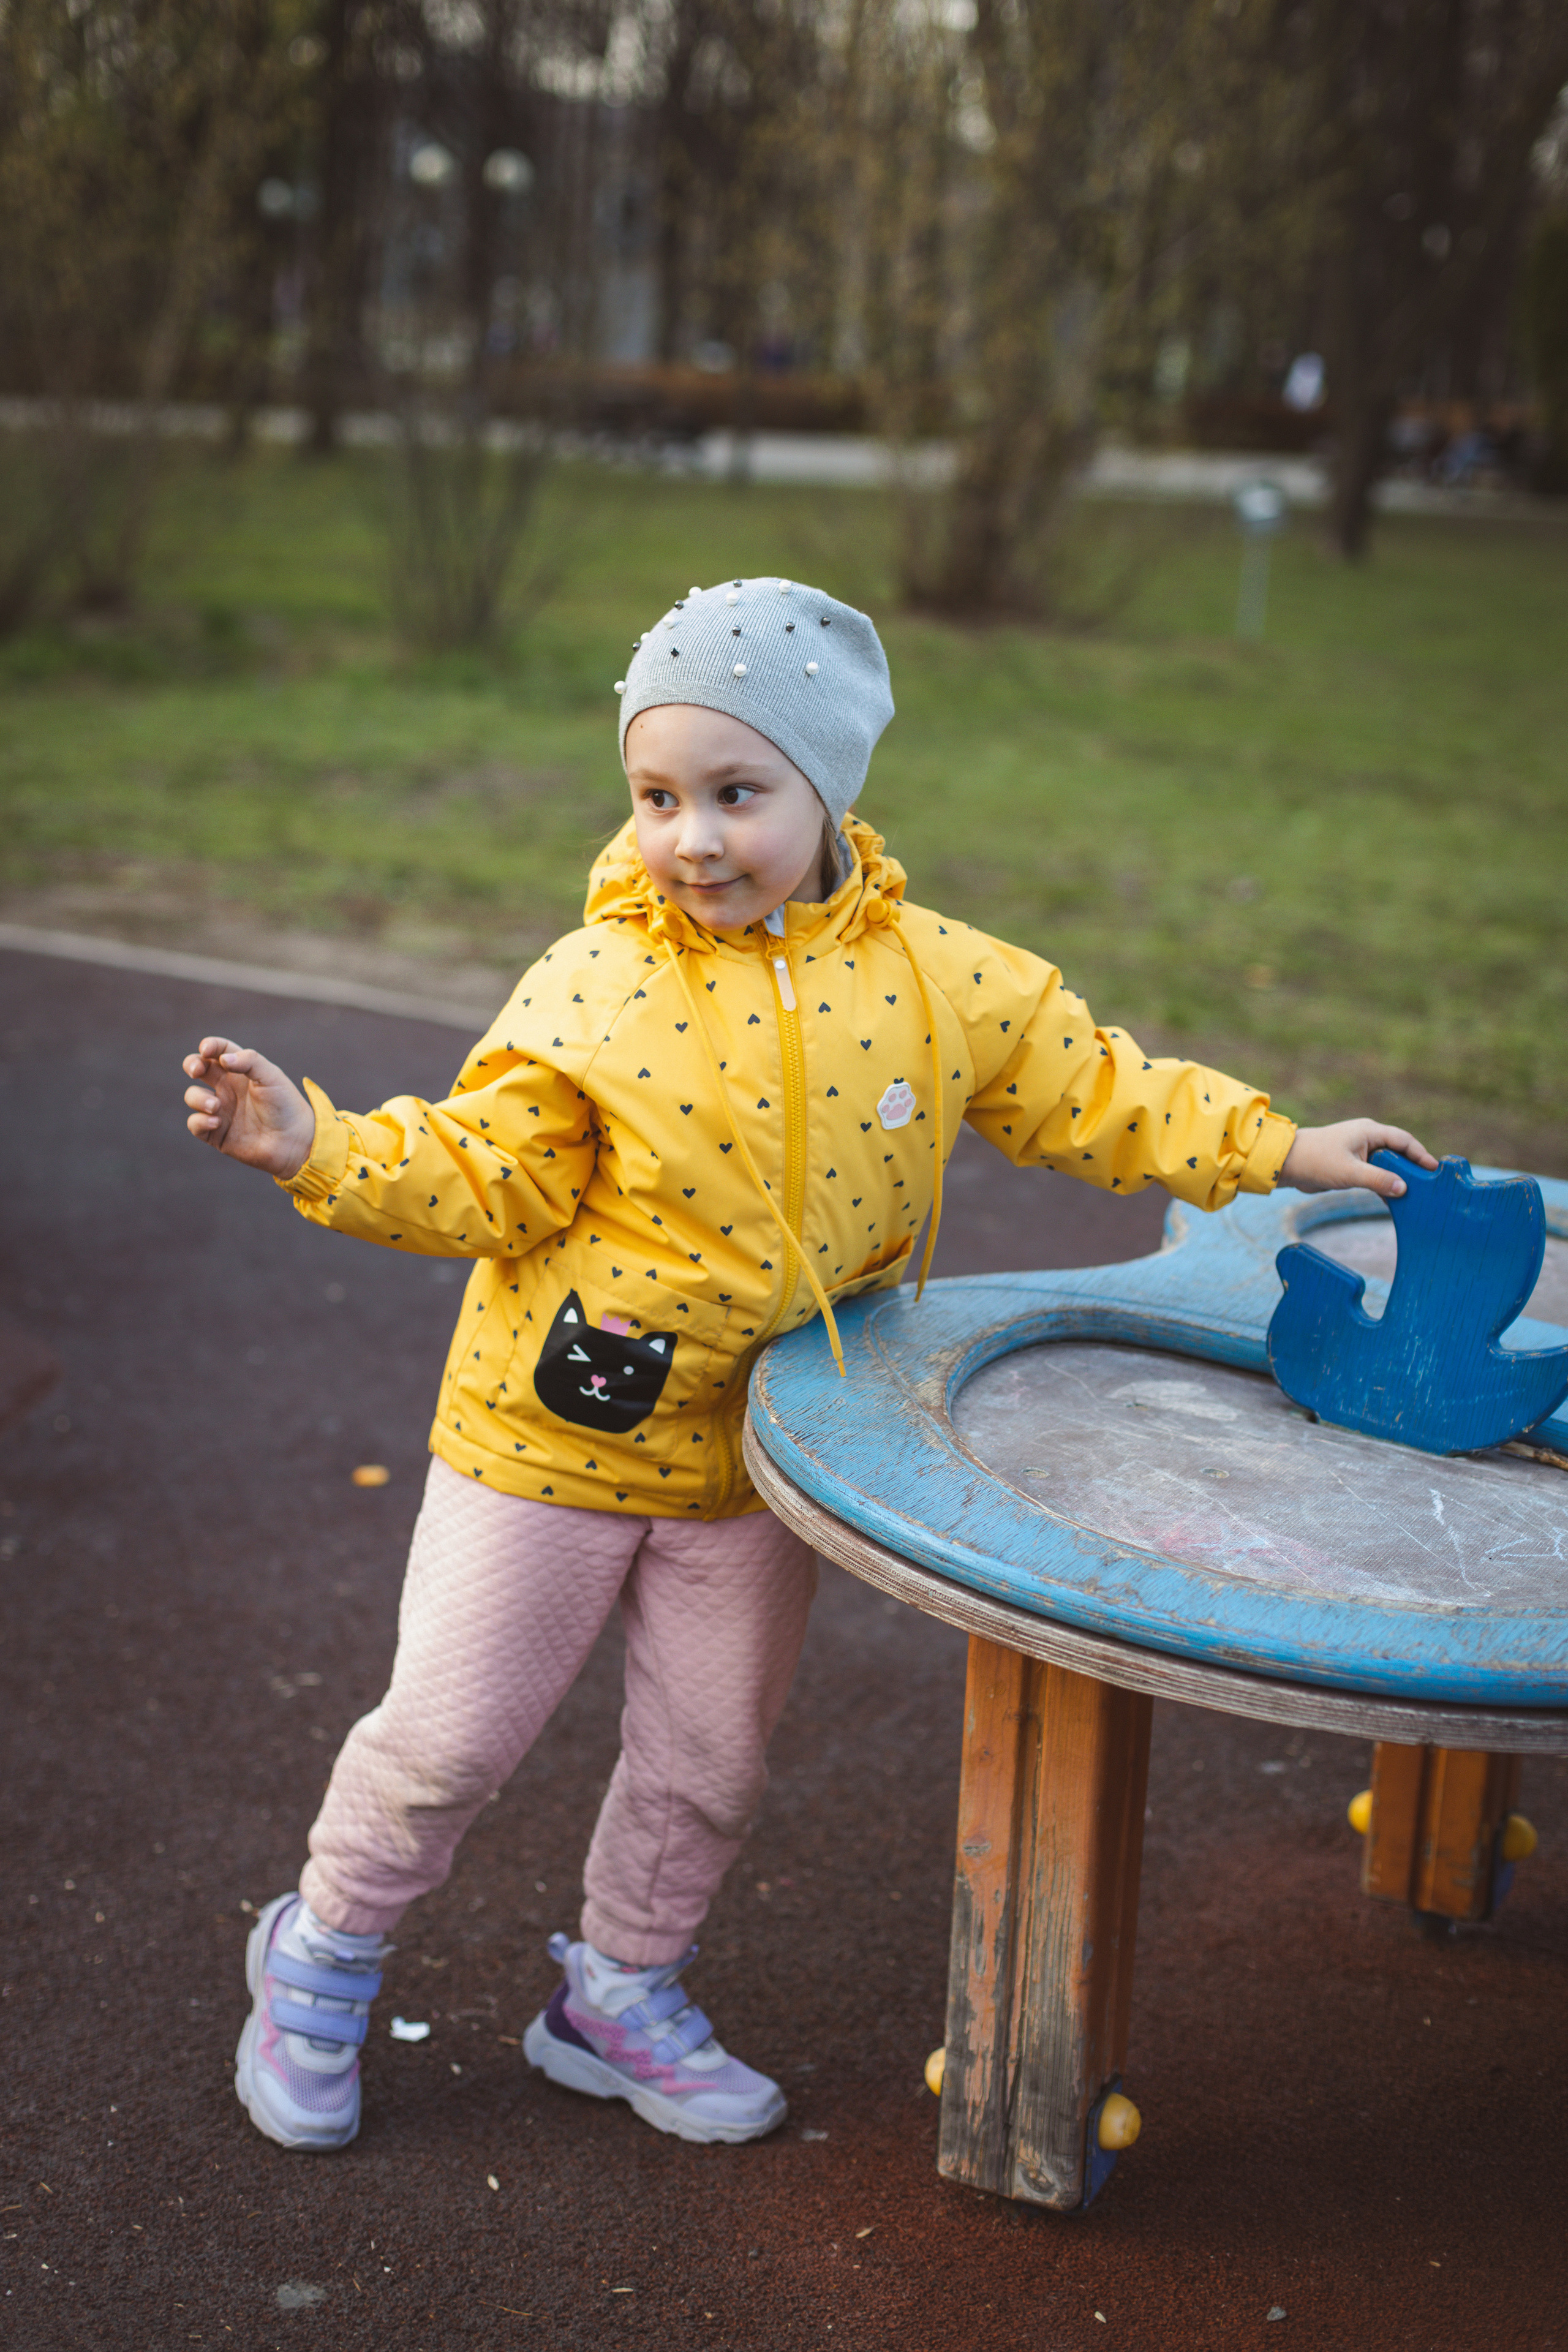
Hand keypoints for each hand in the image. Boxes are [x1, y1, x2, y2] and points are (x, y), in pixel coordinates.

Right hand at [182, 1037, 315, 1179]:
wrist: (293, 1141)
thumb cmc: (285, 1105)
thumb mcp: (272, 1076)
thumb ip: (249, 1061)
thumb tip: (222, 1059)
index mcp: (241, 1071)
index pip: (219, 1050)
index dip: (209, 1046)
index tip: (206, 1049)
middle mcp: (227, 1088)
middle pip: (198, 1068)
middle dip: (191, 1064)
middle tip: (196, 1070)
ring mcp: (221, 1110)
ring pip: (193, 1096)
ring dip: (198, 1098)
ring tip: (217, 1106)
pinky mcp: (216, 1133)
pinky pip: (195, 1124)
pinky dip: (200, 1121)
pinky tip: (217, 1122)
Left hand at [1280, 1120, 1437, 1199]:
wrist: (1286, 1163)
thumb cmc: (1316, 1161)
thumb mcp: (1350, 1172)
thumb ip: (1377, 1179)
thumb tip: (1403, 1188)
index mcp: (1369, 1131)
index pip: (1404, 1140)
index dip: (1421, 1154)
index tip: (1435, 1170)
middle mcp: (1367, 1138)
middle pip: (1399, 1151)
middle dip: (1414, 1167)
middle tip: (1431, 1185)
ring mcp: (1360, 1151)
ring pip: (1388, 1164)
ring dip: (1399, 1177)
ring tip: (1417, 1195)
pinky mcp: (1352, 1164)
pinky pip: (1376, 1172)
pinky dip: (1385, 1183)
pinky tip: (1394, 1199)